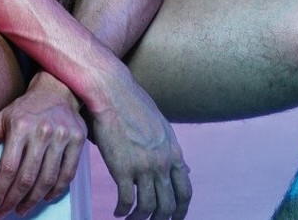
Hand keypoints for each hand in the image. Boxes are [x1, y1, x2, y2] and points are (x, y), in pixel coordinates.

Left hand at [0, 71, 87, 216]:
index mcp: (21, 126)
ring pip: (47, 180)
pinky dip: (56, 191)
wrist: (56, 90)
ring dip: (33, 200)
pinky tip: (44, 197)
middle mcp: (43, 131)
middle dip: (13, 201)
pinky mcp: (78, 139)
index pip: (8, 168)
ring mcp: (63, 135)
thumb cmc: (25, 109)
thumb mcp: (0, 118)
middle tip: (4, 212)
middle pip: (27, 178)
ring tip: (21, 209)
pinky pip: (67, 174)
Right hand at [91, 71, 191, 219]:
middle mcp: (162, 161)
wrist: (112, 91)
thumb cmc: (133, 104)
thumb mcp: (161, 126)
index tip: (173, 219)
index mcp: (173, 151)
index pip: (184, 191)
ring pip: (148, 208)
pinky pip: (127, 201)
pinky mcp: (122, 167)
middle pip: (168, 205)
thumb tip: (185, 169)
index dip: (180, 211)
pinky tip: (118, 212)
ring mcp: (143, 166)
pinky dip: (123, 211)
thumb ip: (171, 150)